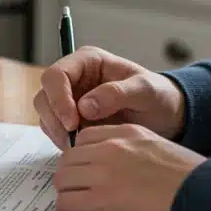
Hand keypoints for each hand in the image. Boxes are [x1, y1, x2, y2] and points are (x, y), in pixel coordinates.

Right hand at [34, 46, 185, 149]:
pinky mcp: (70, 118)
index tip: (73, 122)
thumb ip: (117, 94)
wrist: (166, 116)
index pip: (56, 75)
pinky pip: (54, 129)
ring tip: (79, 146)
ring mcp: (69, 98)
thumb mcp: (146, 91)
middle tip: (73, 139)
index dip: (58, 98)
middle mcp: (74, 78)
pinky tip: (81, 148)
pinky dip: (62, 140)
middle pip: (45, 95)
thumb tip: (85, 106)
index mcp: (88, 62)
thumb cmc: (158, 97)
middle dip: (55, 118)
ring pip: (46, 114)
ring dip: (57, 132)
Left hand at [54, 124, 206, 210]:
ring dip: (68, 192)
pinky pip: (66, 203)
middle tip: (81, 189)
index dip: (82, 156)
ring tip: (82, 203)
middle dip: (71, 175)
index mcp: (125, 133)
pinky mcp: (101, 202)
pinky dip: (70, 210)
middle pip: (67, 158)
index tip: (87, 169)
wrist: (202, 196)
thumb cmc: (188, 177)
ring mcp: (102, 174)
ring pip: (62, 180)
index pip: (83, 138)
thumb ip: (130, 147)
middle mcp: (109, 149)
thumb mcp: (157, 145)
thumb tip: (111, 162)